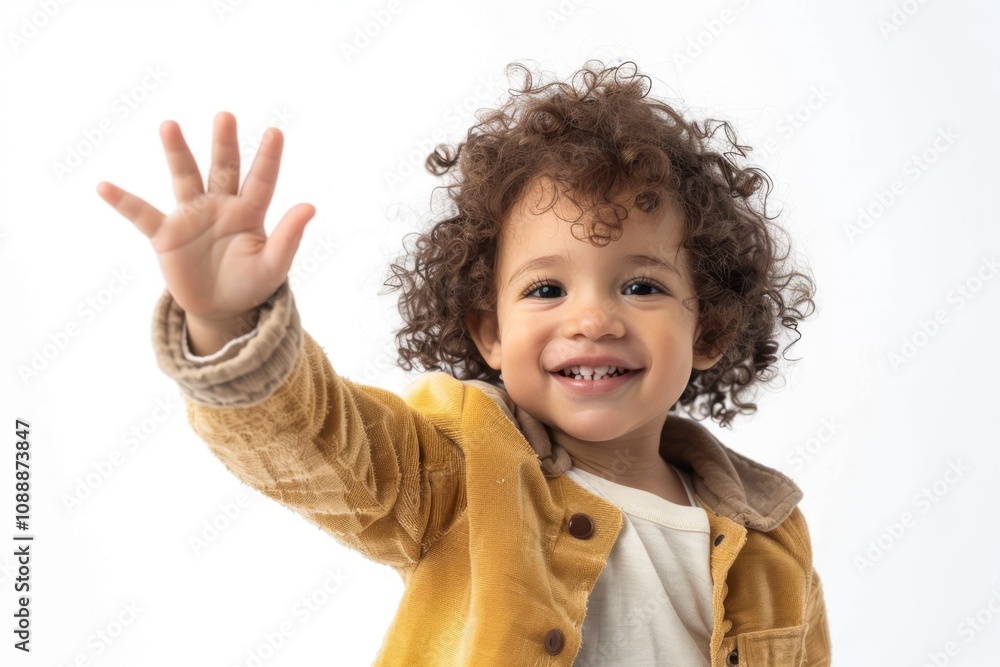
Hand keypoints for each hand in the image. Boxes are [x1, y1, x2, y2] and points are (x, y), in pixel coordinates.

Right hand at [96, 112, 314, 323]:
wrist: (221, 308)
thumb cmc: (251, 284)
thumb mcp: (274, 265)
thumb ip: (289, 237)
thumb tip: (310, 206)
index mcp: (250, 212)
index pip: (261, 180)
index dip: (268, 158)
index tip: (275, 132)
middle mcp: (220, 206)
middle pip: (223, 168)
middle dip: (224, 143)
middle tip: (226, 116)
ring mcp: (191, 216)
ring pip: (185, 177)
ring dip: (178, 152)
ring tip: (170, 125)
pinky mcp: (167, 235)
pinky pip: (142, 215)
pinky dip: (124, 202)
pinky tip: (104, 187)